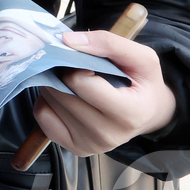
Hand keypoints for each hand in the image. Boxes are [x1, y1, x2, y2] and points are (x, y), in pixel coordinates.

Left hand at [31, 30, 177, 157]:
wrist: (147, 113)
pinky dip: (47, 102)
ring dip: (53, 85)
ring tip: (71, 82)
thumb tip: (68, 41)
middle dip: (62, 73)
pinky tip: (65, 97)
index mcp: (130, 113)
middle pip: (62, 92)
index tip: (87, 63)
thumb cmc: (143, 82)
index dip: (78, 64)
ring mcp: (90, 145)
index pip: (81, 83)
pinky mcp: (75, 149)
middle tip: (73, 68)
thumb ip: (108, 43)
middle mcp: (109, 135)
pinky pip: (43, 117)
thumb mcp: (141, 57)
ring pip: (50, 103)